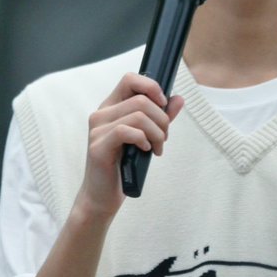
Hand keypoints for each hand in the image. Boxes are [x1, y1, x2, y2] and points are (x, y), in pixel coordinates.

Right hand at [77, 73, 182, 219]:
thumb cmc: (123, 168)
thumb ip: (160, 117)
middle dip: (162, 119)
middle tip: (164, 138)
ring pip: (138, 115)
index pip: (129, 79)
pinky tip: (145, 151)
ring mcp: (97, 130)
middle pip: (141, 99)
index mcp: (110, 108)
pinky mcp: (98, 146)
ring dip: (157, 133)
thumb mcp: (146, 138)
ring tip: (157, 148)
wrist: (102, 197)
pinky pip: (128, 131)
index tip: (163, 104)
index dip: (151, 86)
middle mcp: (101, 114)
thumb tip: (178, 98)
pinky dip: (143, 140)